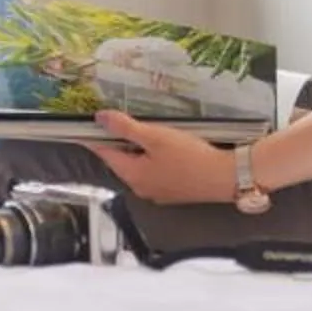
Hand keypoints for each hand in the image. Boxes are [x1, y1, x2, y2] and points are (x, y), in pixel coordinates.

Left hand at [83, 110, 242, 205]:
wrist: (226, 177)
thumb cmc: (191, 158)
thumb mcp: (154, 136)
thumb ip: (125, 127)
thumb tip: (100, 118)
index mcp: (132, 175)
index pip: (104, 153)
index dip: (95, 136)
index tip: (86, 125)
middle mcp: (141, 187)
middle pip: (121, 160)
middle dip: (119, 141)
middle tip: (121, 120)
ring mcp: (157, 192)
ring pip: (138, 165)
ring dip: (138, 149)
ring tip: (148, 130)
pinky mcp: (173, 191)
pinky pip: (154, 171)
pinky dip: (153, 158)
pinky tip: (167, 146)